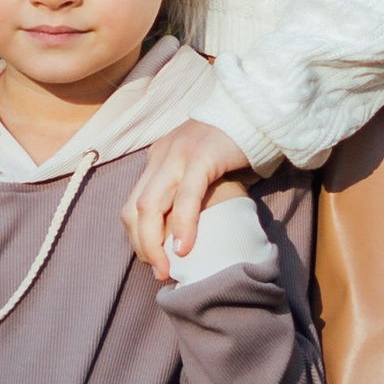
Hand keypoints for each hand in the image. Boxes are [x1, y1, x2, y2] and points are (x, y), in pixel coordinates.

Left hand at [122, 118, 253, 281]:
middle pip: (135, 209)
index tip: (152, 260)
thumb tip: (182, 229)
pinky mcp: (201, 158)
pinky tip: (185, 247)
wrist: (252, 112)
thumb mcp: (197, 167)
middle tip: (158, 270)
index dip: (138, 238)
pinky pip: (186, 197)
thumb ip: (185, 189)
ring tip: (166, 266)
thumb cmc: (229, 146)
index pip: (132, 205)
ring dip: (154, 242)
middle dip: (142, 245)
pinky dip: (182, 225)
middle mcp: (160, 157)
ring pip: (150, 205)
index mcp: (156, 159)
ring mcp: (178, 156)